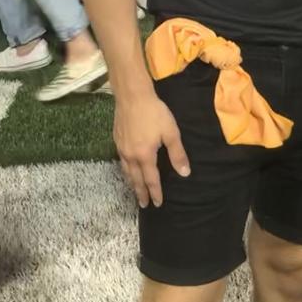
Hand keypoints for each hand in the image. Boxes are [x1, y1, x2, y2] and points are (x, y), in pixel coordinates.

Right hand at [113, 91, 190, 207]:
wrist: (132, 96)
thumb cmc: (154, 113)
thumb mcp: (171, 132)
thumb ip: (177, 154)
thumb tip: (185, 173)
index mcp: (145, 156)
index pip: (151, 180)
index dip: (155, 193)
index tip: (157, 204)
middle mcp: (131, 156)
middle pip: (136, 180)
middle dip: (141, 193)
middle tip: (144, 205)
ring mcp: (122, 148)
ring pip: (126, 172)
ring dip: (132, 184)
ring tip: (136, 191)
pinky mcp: (117, 140)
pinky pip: (122, 162)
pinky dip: (126, 171)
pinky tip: (128, 170)